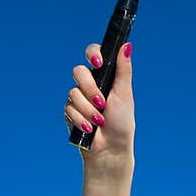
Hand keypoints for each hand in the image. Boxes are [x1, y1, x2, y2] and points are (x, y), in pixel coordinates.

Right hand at [63, 41, 135, 166]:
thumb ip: (123, 70)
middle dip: (90, 88)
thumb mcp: (124, 94)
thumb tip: (127, 45)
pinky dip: (80, 119)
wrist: (110, 149)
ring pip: (73, 92)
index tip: (98, 64)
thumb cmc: (121, 123)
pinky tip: (89, 129)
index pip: (94, 54)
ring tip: (99, 122)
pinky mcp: (70, 111)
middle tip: (102, 103)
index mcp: (105, 77)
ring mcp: (79, 98)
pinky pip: (69, 108)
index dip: (92, 54)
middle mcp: (90, 84)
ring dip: (88, 109)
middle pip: (78, 71)